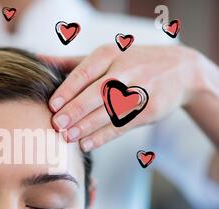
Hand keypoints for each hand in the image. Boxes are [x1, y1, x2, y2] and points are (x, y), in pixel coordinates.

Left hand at [39, 44, 201, 150]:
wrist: (180, 71)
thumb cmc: (132, 63)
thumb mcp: (106, 56)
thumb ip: (72, 62)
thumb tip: (38, 59)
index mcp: (110, 54)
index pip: (85, 71)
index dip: (68, 89)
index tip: (52, 105)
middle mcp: (126, 69)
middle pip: (97, 92)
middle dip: (76, 109)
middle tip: (56, 124)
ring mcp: (141, 90)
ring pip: (110, 110)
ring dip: (87, 125)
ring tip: (67, 137)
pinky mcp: (151, 109)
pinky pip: (123, 124)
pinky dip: (104, 136)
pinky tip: (86, 144)